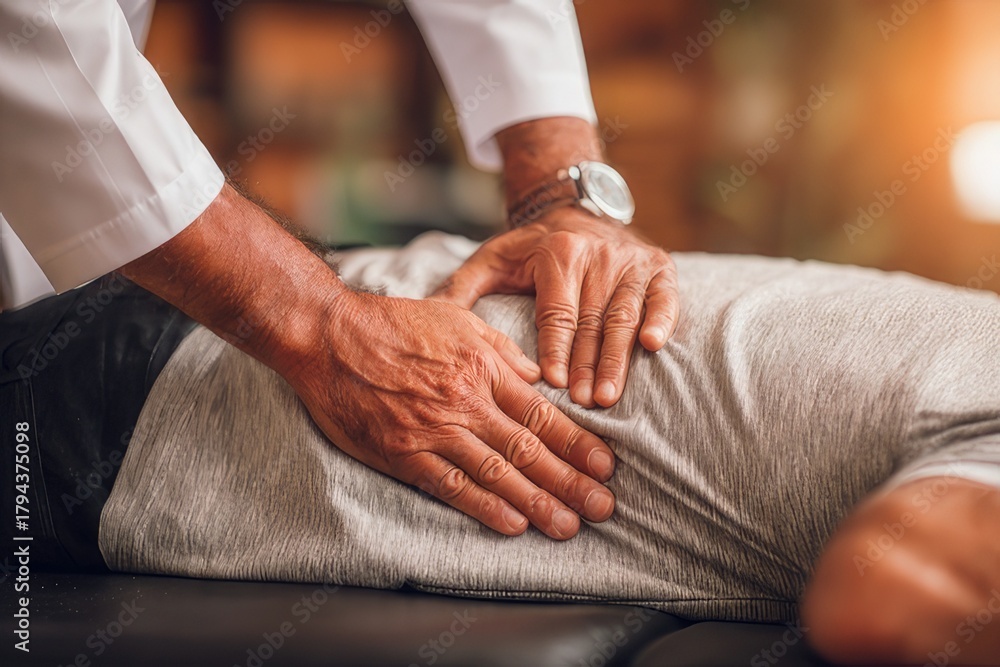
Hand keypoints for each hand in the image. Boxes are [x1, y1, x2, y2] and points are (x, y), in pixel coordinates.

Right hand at [284, 290, 616, 539]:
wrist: (328, 335)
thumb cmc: (393, 323)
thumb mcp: (456, 318)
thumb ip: (501, 349)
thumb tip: (538, 376)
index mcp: (482, 368)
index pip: (541, 413)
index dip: (577, 443)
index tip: (606, 466)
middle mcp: (464, 402)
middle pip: (528, 448)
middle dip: (570, 481)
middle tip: (602, 508)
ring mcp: (433, 430)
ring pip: (496, 472)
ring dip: (536, 503)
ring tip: (567, 525)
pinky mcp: (402, 453)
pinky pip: (450, 485)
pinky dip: (483, 507)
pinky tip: (512, 525)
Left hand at [431, 209, 679, 407]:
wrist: (576, 210)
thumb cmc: (529, 249)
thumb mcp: (491, 259)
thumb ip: (462, 288)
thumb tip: (425, 317)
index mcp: (558, 252)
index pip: (557, 311)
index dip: (556, 349)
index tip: (553, 384)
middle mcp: (597, 253)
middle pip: (593, 319)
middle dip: (587, 364)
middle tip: (584, 403)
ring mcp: (631, 260)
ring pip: (625, 315)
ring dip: (618, 357)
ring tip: (608, 395)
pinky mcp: (659, 265)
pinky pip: (665, 296)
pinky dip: (662, 320)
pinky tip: (653, 346)